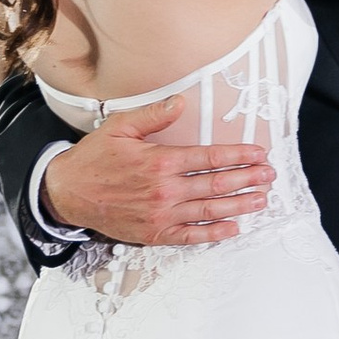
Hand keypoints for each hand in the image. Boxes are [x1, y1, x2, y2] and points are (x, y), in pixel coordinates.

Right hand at [39, 101, 272, 247]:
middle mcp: (164, 190)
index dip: (238, 155)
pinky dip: (213, 233)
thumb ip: (153, 115)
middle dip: (248, 179)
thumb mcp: (120, 127)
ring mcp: (161, 215)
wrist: (68, 194)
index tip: (258, 153)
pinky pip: (190, 236)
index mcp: (159, 162)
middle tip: (270, 175)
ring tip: (261, 199)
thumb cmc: (94, 158)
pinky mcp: (154, 234)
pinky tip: (233, 228)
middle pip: (216, 184)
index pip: (209, 158)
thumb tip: (180, 102)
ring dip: (239, 205)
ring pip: (209, 210)